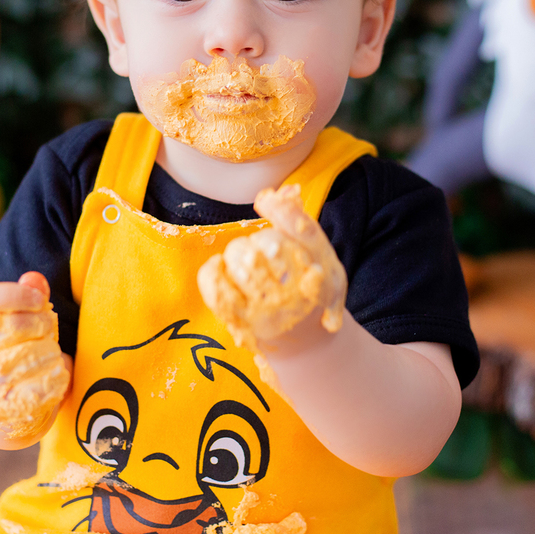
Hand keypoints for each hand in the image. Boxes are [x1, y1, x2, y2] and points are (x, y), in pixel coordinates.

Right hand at [0, 271, 69, 439]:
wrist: (7, 394)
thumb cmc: (18, 343)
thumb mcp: (21, 315)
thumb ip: (30, 294)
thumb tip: (34, 279)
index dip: (17, 295)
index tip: (39, 300)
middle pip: (15, 325)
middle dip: (42, 322)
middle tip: (47, 326)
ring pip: (35, 352)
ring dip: (50, 348)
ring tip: (46, 350)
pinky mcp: (12, 401)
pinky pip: (47, 379)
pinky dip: (58, 371)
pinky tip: (52, 370)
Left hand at [198, 185, 346, 351]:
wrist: (307, 343)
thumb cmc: (311, 289)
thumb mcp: (318, 256)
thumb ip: (299, 221)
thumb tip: (286, 190)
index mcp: (321, 272)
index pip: (300, 230)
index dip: (279, 209)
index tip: (263, 200)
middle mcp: (296, 293)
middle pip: (266, 244)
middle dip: (259, 240)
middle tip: (262, 251)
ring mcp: (267, 309)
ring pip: (240, 259)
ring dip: (237, 254)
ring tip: (245, 264)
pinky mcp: (242, 321)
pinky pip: (216, 286)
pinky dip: (213, 270)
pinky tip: (219, 267)